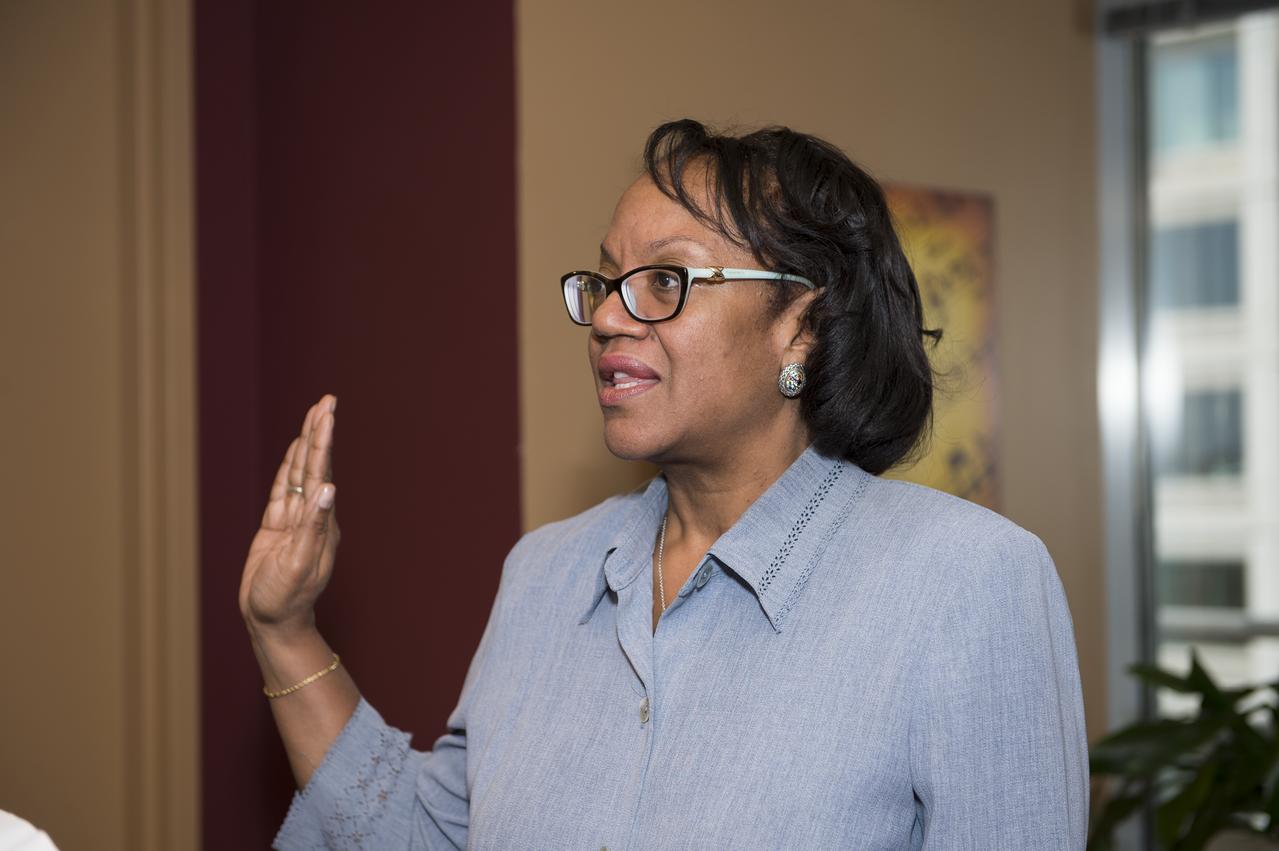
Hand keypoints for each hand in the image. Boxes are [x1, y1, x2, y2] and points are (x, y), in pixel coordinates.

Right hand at [240, 394, 340, 638]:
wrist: (272, 622)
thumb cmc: (285, 598)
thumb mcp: (299, 564)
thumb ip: (312, 527)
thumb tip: (328, 490)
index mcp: (322, 522)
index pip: (322, 472)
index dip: (323, 441)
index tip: (327, 412)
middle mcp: (312, 516)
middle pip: (314, 465)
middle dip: (319, 432)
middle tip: (326, 400)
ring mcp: (295, 520)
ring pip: (299, 473)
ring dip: (306, 443)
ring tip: (315, 415)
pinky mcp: (277, 527)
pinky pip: (283, 489)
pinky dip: (289, 466)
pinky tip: (296, 450)